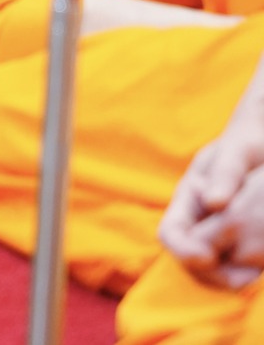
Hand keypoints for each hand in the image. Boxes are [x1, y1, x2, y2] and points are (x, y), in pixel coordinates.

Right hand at [162, 104, 263, 286]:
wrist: (262, 146)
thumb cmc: (246, 145)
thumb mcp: (236, 153)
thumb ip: (225, 175)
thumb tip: (213, 203)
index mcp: (188, 200)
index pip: (170, 233)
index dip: (182, 250)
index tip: (206, 257)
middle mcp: (200, 222)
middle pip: (192, 260)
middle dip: (212, 273)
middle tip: (240, 279)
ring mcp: (222, 234)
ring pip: (217, 268)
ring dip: (233, 275)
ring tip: (254, 273)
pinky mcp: (245, 244)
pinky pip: (242, 264)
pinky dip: (251, 269)